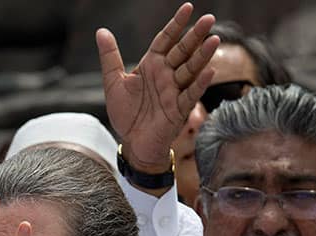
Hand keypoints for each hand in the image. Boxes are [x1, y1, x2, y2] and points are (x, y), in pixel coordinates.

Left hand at [97, 3, 217, 172]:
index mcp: (151, 65)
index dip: (176, 24)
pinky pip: (190, 94)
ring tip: (214, 40)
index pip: (166, 40)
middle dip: (195, 36)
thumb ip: (110, 57)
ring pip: (190, 70)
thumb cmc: (126, 113)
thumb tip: (101, 32)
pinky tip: (209, 72)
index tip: (188, 7)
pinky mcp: (178, 109)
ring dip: (202, 56)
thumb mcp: (113, 82)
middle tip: (209, 18)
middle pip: (182, 51)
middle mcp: (166, 75)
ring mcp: (174, 91)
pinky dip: (199, 84)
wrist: (132, 142)